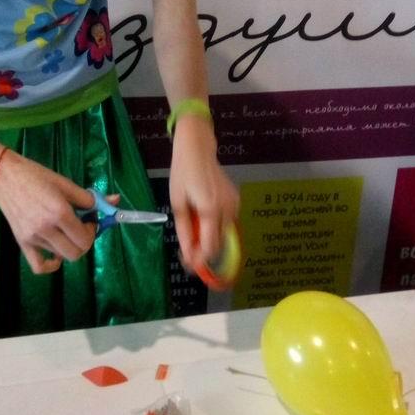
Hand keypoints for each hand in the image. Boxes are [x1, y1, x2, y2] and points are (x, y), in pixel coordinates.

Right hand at [0, 150, 98, 273]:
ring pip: (61, 256)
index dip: (93, 230)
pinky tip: (56, 254)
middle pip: (76, 253)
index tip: (90, 219)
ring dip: (69, 246)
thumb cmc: (37, 176)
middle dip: (85, 242)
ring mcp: (32, 239)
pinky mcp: (22, 243)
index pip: (85, 238)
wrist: (4, 177)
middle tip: (81, 227)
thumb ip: (90, 198)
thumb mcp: (66, 184)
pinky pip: (39, 266)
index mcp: (59, 213)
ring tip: (65, 230)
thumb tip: (115, 201)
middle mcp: (46, 229)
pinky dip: (51, 265)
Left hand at [169, 117, 238, 270]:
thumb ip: (185, 231)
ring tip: (192, 230)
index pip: (211, 247)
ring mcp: (235, 204)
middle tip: (187, 252)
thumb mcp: (178, 204)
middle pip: (219, 244)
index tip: (188, 265)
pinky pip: (226, 223)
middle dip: (203, 252)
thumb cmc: (183, 174)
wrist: (197, 149)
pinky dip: (215, 227)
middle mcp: (228, 209)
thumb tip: (188, 255)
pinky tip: (202, 218)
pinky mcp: (236, 200)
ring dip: (209, 239)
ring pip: (223, 234)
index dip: (200, 260)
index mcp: (211, 209)